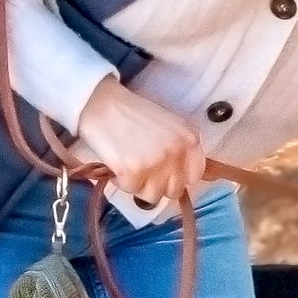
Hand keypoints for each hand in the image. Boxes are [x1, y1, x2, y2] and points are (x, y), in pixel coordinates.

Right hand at [76, 77, 206, 203]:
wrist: (101, 102)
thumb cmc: (132, 114)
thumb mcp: (169, 126)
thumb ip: (182, 150)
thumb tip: (197, 178)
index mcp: (189, 139)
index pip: (194, 176)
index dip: (177, 177)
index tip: (164, 172)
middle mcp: (177, 151)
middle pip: (174, 190)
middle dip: (157, 183)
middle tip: (142, 168)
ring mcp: (156, 162)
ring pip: (153, 195)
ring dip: (139, 184)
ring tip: (129, 164)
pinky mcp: (133, 171)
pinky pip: (131, 190)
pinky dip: (121, 181)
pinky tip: (117, 163)